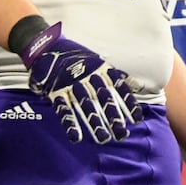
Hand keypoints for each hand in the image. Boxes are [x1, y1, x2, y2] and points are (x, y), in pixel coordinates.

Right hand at [19, 22, 142, 144]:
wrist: (47, 45)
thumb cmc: (78, 58)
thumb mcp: (100, 62)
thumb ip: (117, 76)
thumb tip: (139, 85)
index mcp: (100, 69)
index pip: (117, 88)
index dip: (127, 104)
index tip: (137, 120)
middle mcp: (88, 76)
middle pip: (103, 99)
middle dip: (113, 117)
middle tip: (121, 135)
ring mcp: (71, 84)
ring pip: (86, 105)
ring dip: (95, 123)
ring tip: (103, 139)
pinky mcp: (55, 91)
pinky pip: (63, 108)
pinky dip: (70, 123)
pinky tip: (76, 137)